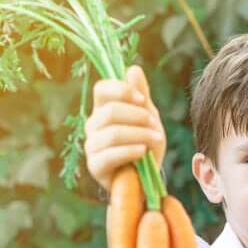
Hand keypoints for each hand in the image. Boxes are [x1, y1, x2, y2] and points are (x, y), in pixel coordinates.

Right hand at [84, 64, 166, 192]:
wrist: (147, 179)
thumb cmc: (146, 145)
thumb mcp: (148, 117)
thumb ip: (141, 95)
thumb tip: (133, 69)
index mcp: (103, 108)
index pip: (102, 89)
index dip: (122, 90)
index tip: (142, 100)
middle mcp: (93, 125)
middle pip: (110, 110)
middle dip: (137, 116)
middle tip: (154, 124)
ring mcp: (91, 146)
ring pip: (112, 133)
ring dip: (139, 134)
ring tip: (156, 139)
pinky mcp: (95, 166)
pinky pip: (110, 154)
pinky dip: (131, 151)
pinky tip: (144, 153)